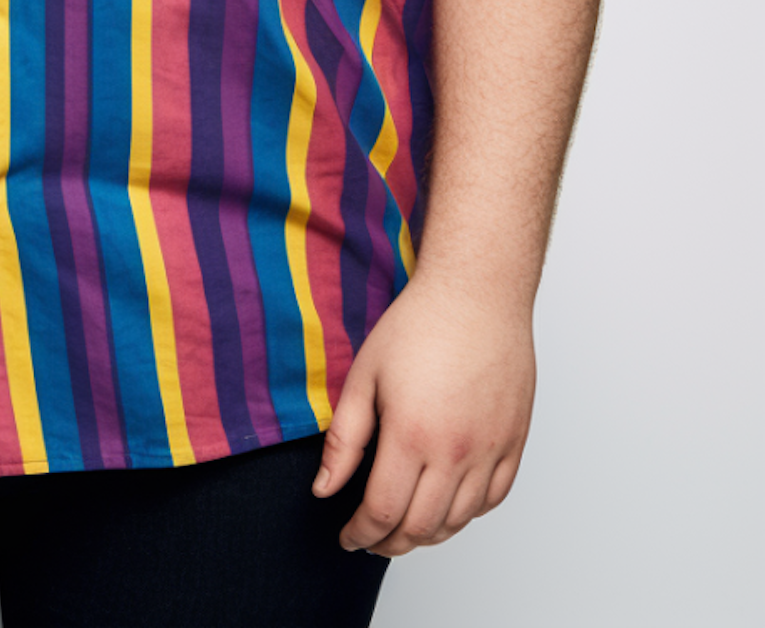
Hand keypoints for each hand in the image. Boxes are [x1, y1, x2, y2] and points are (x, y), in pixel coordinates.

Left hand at [312, 272, 534, 555]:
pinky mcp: (515, 442)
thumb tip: (324, 489)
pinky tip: (446, 505)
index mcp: (412, 436)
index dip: (360, 534)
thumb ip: (344, 440)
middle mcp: (456, 452)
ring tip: (404, 527)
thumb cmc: (418, 325)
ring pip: (459, 521)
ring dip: (428, 535)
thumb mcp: (364, 376)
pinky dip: (467, 514)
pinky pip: (493, 500)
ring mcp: (491, 450)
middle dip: (390, 543)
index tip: (347, 537)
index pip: (383, 512)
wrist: (476, 295)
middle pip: (422, 528)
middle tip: (371, 538)